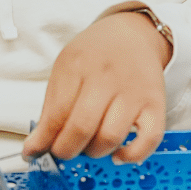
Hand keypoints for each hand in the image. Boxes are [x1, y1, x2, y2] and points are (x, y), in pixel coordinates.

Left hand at [24, 10, 168, 163]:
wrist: (133, 34)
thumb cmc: (96, 55)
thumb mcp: (66, 68)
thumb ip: (51, 107)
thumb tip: (35, 147)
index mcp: (77, 66)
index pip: (56, 114)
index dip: (43, 141)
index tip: (34, 152)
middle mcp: (107, 79)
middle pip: (81, 128)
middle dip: (66, 150)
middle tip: (63, 151)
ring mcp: (133, 92)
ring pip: (111, 137)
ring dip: (94, 152)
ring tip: (89, 147)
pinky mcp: (156, 104)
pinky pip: (149, 139)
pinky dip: (132, 155)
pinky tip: (118, 155)